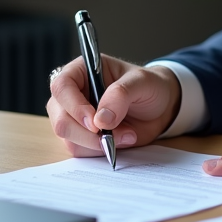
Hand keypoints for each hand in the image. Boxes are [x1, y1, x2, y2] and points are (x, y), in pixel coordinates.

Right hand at [46, 56, 180, 157]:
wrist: (161, 109)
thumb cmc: (149, 86)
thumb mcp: (142, 82)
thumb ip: (121, 94)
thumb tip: (100, 119)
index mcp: (82, 71)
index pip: (61, 86)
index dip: (74, 106)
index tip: (95, 122)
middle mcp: (72, 94)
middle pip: (60, 119)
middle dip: (86, 133)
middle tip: (111, 134)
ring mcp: (74, 117)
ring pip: (68, 138)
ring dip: (97, 143)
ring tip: (125, 133)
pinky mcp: (81, 137)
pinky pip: (80, 150)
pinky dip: (101, 150)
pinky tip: (120, 139)